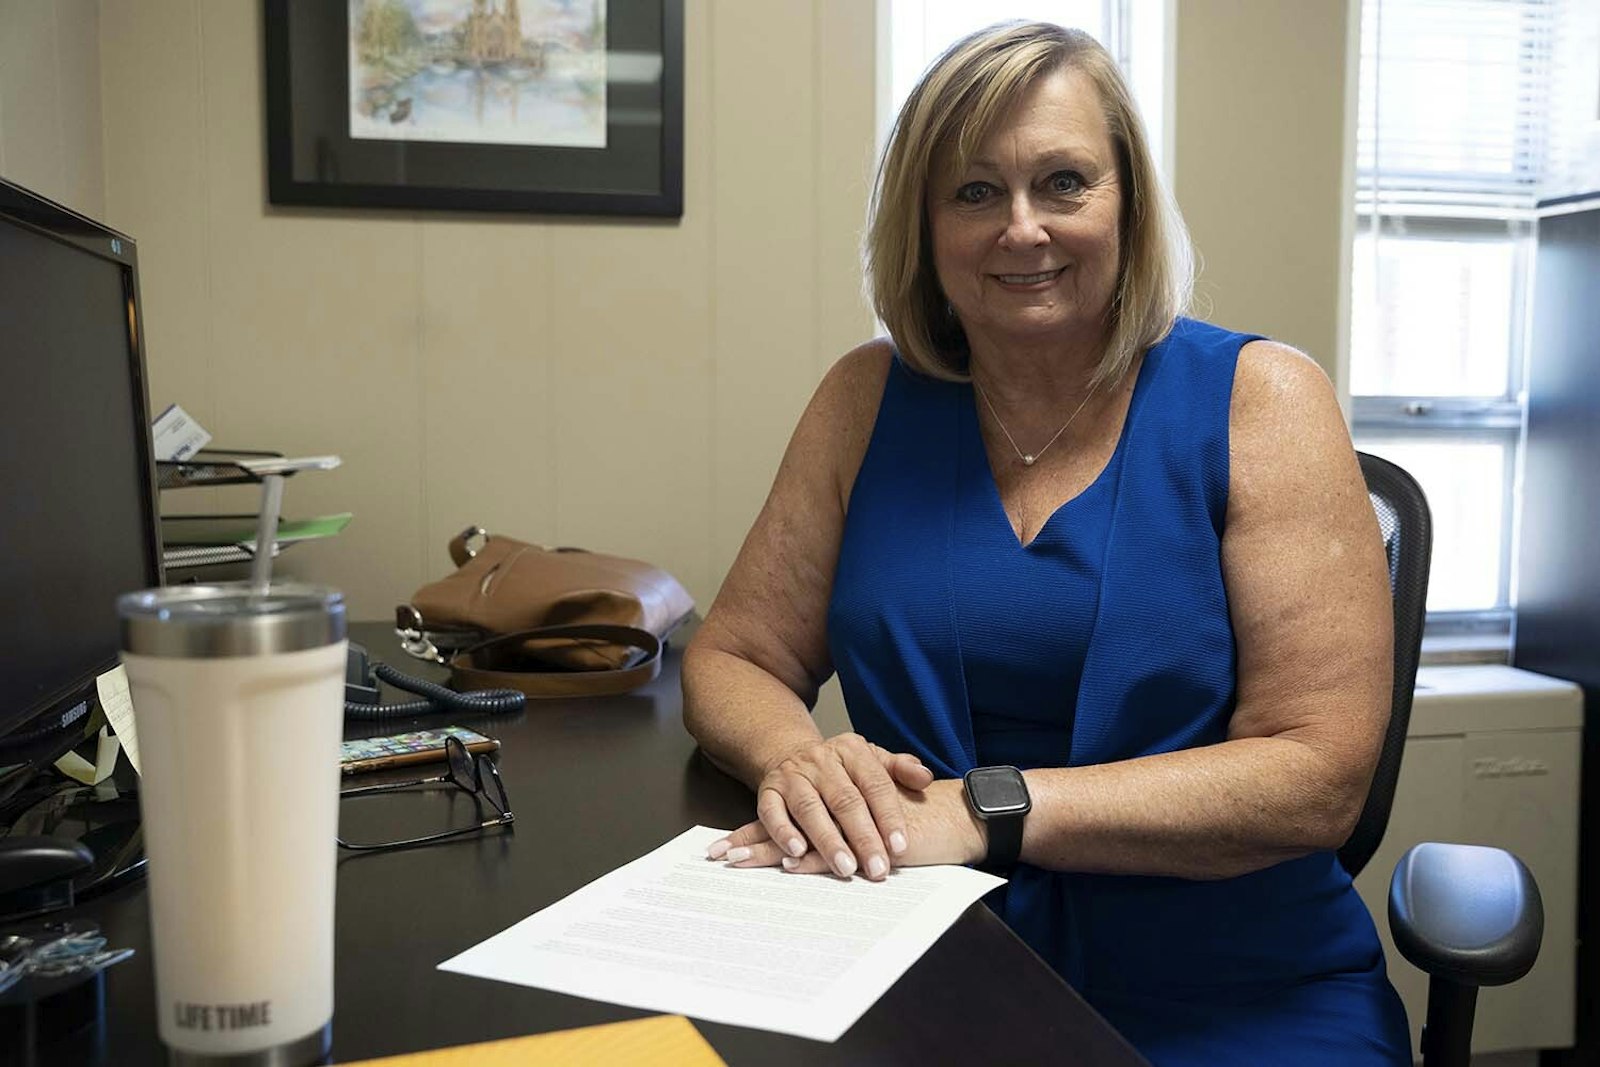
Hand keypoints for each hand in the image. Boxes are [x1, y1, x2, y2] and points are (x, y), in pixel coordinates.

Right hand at [710, 733, 934, 880]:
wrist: (790, 754)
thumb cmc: (841, 768)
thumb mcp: (872, 760)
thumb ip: (900, 769)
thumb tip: (925, 778)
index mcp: (852, 750)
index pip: (875, 783)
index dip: (888, 815)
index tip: (899, 846)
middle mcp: (821, 760)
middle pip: (845, 800)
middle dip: (863, 837)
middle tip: (877, 869)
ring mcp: (792, 776)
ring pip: (809, 808)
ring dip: (827, 840)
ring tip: (845, 868)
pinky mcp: (767, 791)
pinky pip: (771, 812)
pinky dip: (783, 832)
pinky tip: (797, 853)